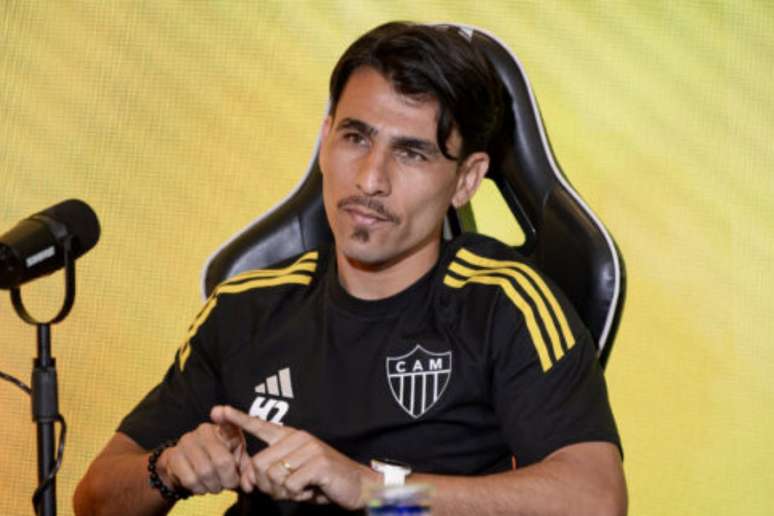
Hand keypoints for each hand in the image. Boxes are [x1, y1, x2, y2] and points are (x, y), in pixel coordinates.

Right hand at [156, 406, 251, 495]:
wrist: (189, 467)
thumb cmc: (219, 462)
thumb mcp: (237, 461)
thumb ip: (246, 469)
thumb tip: (248, 484)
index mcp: (224, 429)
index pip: (227, 423)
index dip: (224, 417)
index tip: (218, 413)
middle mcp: (205, 431)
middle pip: (221, 461)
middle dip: (228, 479)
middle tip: (228, 484)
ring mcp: (187, 441)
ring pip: (205, 472)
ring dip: (213, 486)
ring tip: (215, 486)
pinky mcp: (173, 455)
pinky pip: (190, 479)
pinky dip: (199, 489)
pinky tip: (202, 486)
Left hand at [216, 404, 379, 508]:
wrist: (356, 486)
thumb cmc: (321, 482)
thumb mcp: (291, 478)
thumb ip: (270, 475)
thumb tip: (248, 481)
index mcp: (290, 438)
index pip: (260, 426)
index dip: (238, 418)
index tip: (218, 410)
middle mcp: (298, 438)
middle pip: (259, 464)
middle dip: (268, 486)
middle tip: (288, 490)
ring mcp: (309, 448)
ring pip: (272, 476)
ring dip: (284, 492)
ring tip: (302, 489)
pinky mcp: (318, 462)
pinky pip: (290, 485)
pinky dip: (297, 495)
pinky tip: (311, 490)